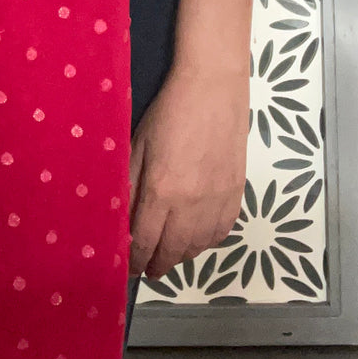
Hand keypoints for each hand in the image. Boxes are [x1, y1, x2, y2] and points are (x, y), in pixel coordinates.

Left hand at [127, 60, 248, 278]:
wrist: (213, 89)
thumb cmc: (168, 112)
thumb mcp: (137, 145)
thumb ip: (129, 184)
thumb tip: (120, 217)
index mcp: (161, 191)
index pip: (145, 241)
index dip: (135, 259)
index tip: (128, 267)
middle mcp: (191, 204)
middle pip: (172, 252)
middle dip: (156, 264)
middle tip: (146, 268)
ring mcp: (218, 201)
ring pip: (198, 247)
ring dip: (180, 256)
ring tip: (167, 255)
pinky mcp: (237, 194)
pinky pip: (221, 233)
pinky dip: (205, 243)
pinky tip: (194, 239)